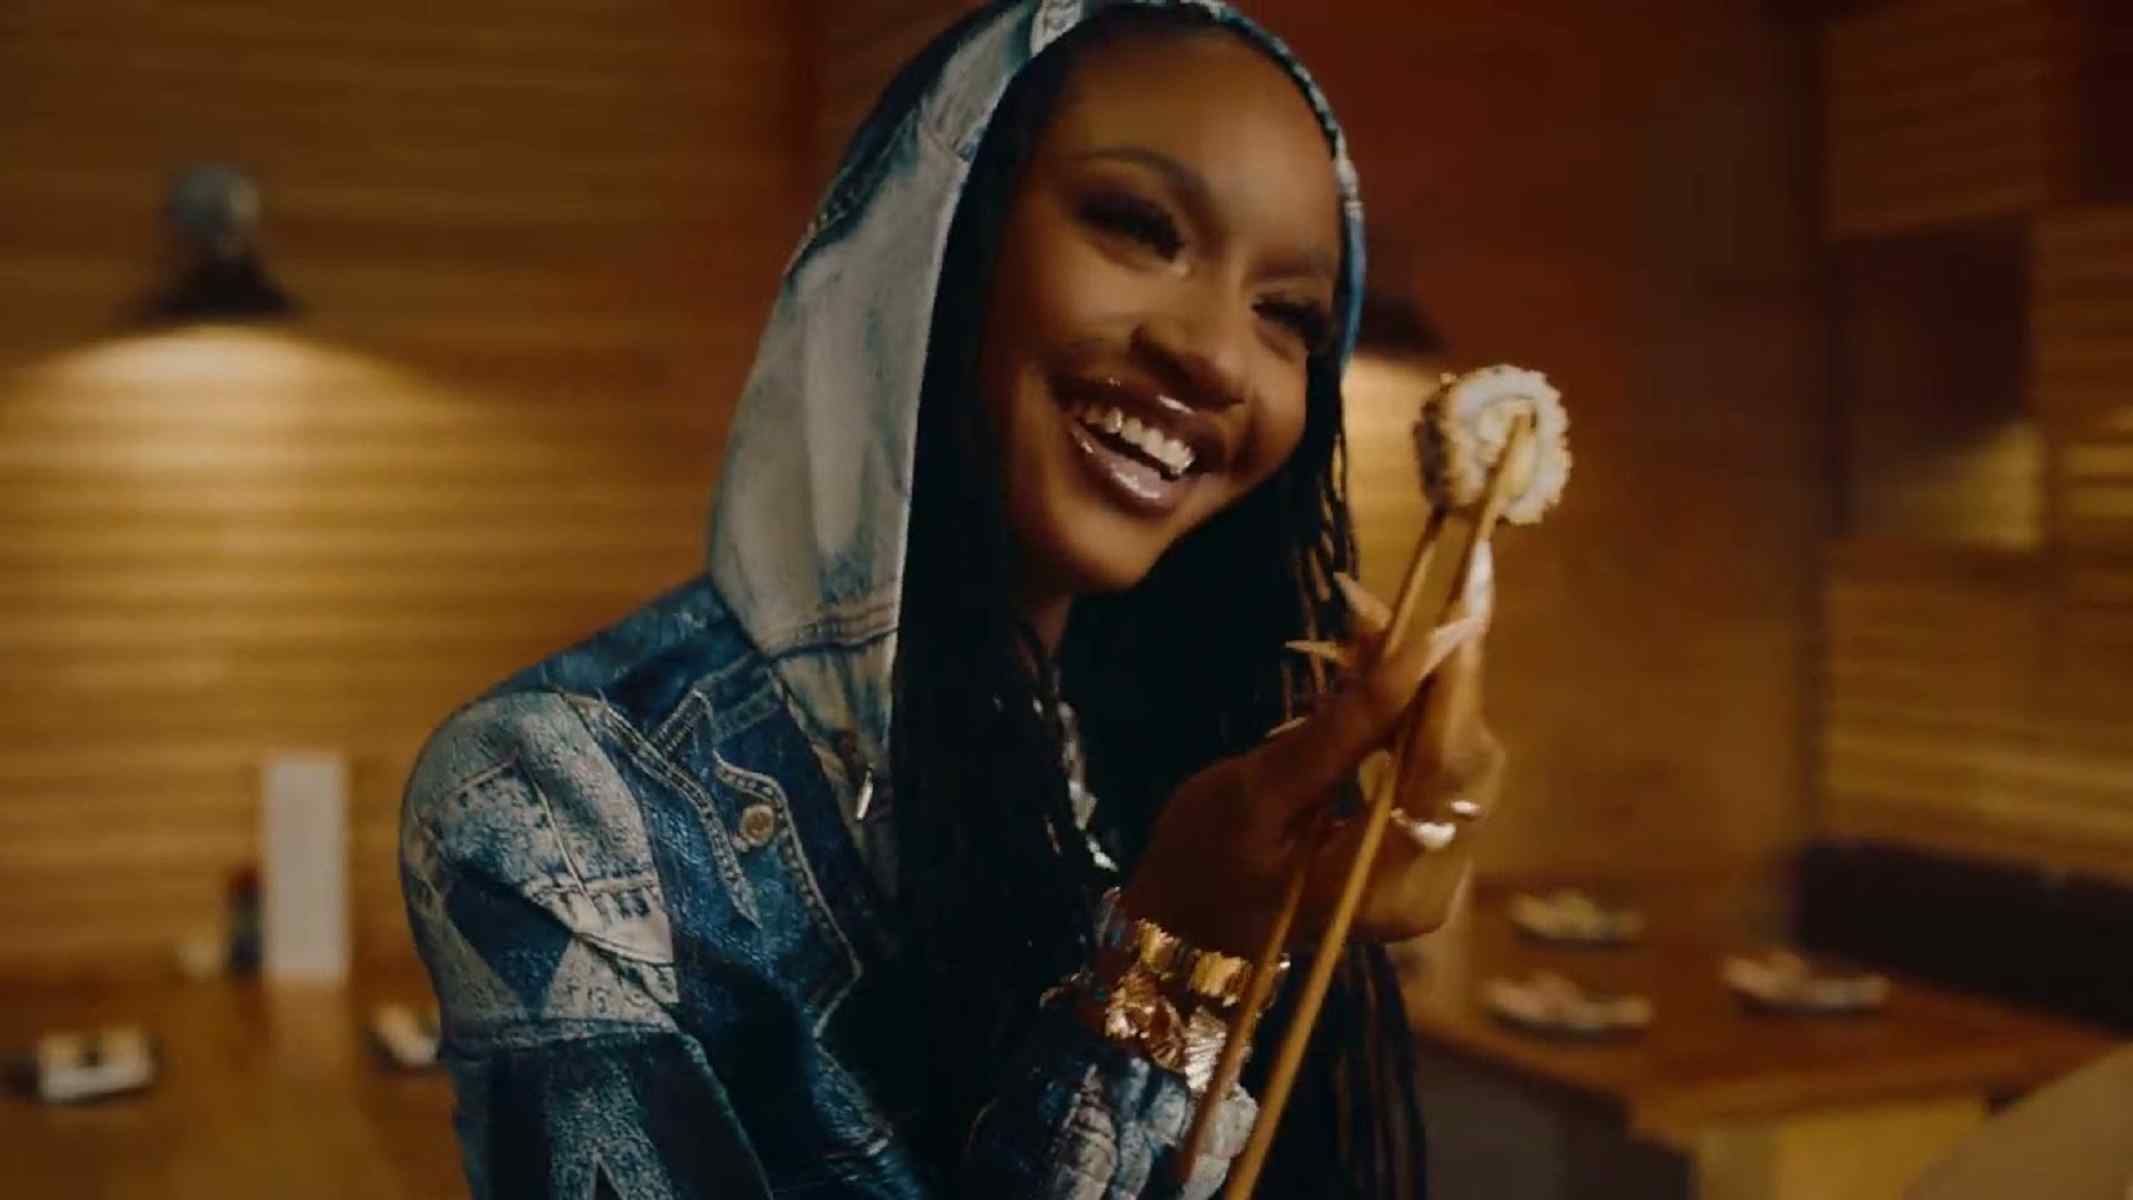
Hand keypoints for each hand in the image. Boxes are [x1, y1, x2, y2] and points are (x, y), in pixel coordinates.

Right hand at [1121, 546, 1505, 955]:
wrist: (1188, 930)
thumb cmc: (1201, 862)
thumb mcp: (1256, 790)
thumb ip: (1344, 726)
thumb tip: (1413, 647)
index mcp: (1384, 883)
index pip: (1447, 764)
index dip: (1455, 678)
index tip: (1458, 597)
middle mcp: (1430, 888)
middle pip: (1468, 761)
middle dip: (1437, 677)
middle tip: (1387, 610)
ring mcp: (1434, 878)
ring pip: (1462, 762)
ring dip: (1427, 693)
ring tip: (1372, 638)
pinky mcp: (1426, 859)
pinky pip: (1441, 774)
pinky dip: (1416, 722)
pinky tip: (1377, 686)